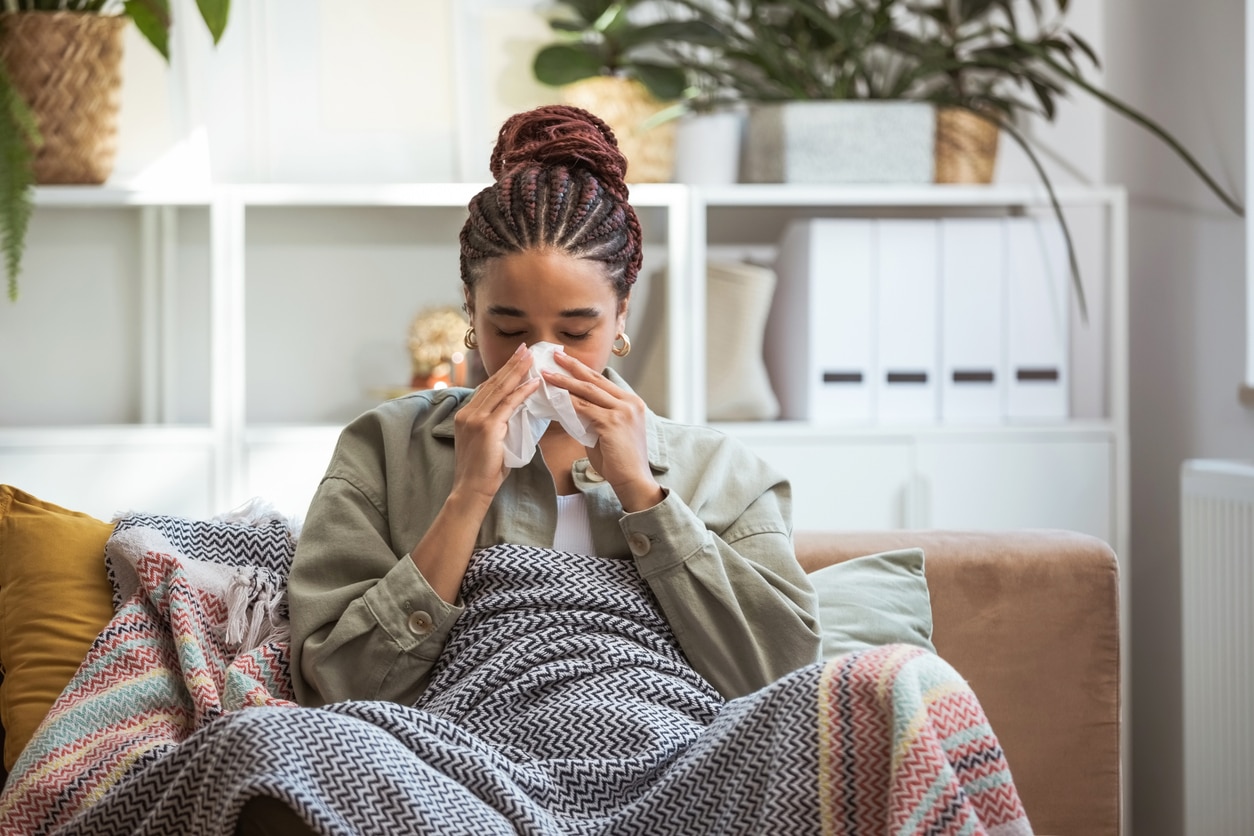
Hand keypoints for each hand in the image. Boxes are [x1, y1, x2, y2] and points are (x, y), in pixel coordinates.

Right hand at [451, 343, 539, 505]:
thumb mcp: (488, 441)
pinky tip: (533, 383)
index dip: (502, 372)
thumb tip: (517, 411)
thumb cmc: (484, 470)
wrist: (471, 489)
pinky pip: (508, 405)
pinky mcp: (487, 427)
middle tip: (525, 349)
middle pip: (493, 382)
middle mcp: (467, 412)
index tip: (516, 359)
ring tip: (531, 358)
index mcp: (465, 414)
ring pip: (500, 389)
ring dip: (517, 372)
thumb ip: (497, 423)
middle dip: (511, 364)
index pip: (487, 387)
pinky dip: (521, 392)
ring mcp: (475, 418)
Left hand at [543, 352, 663, 511]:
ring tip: (547, 374)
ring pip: (587, 391)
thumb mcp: (608, 433)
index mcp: (631, 402)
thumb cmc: (619, 461)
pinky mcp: (612, 422)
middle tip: (555, 354)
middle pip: (595, 379)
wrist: (633, 481)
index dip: (583, 371)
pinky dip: (566, 401)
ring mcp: (622, 411)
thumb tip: (571, 408)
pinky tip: (553, 396)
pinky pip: (584, 408)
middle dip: (572, 366)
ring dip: (564, 381)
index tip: (566, 361)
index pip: (603, 381)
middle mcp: (629, 402)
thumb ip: (594, 418)